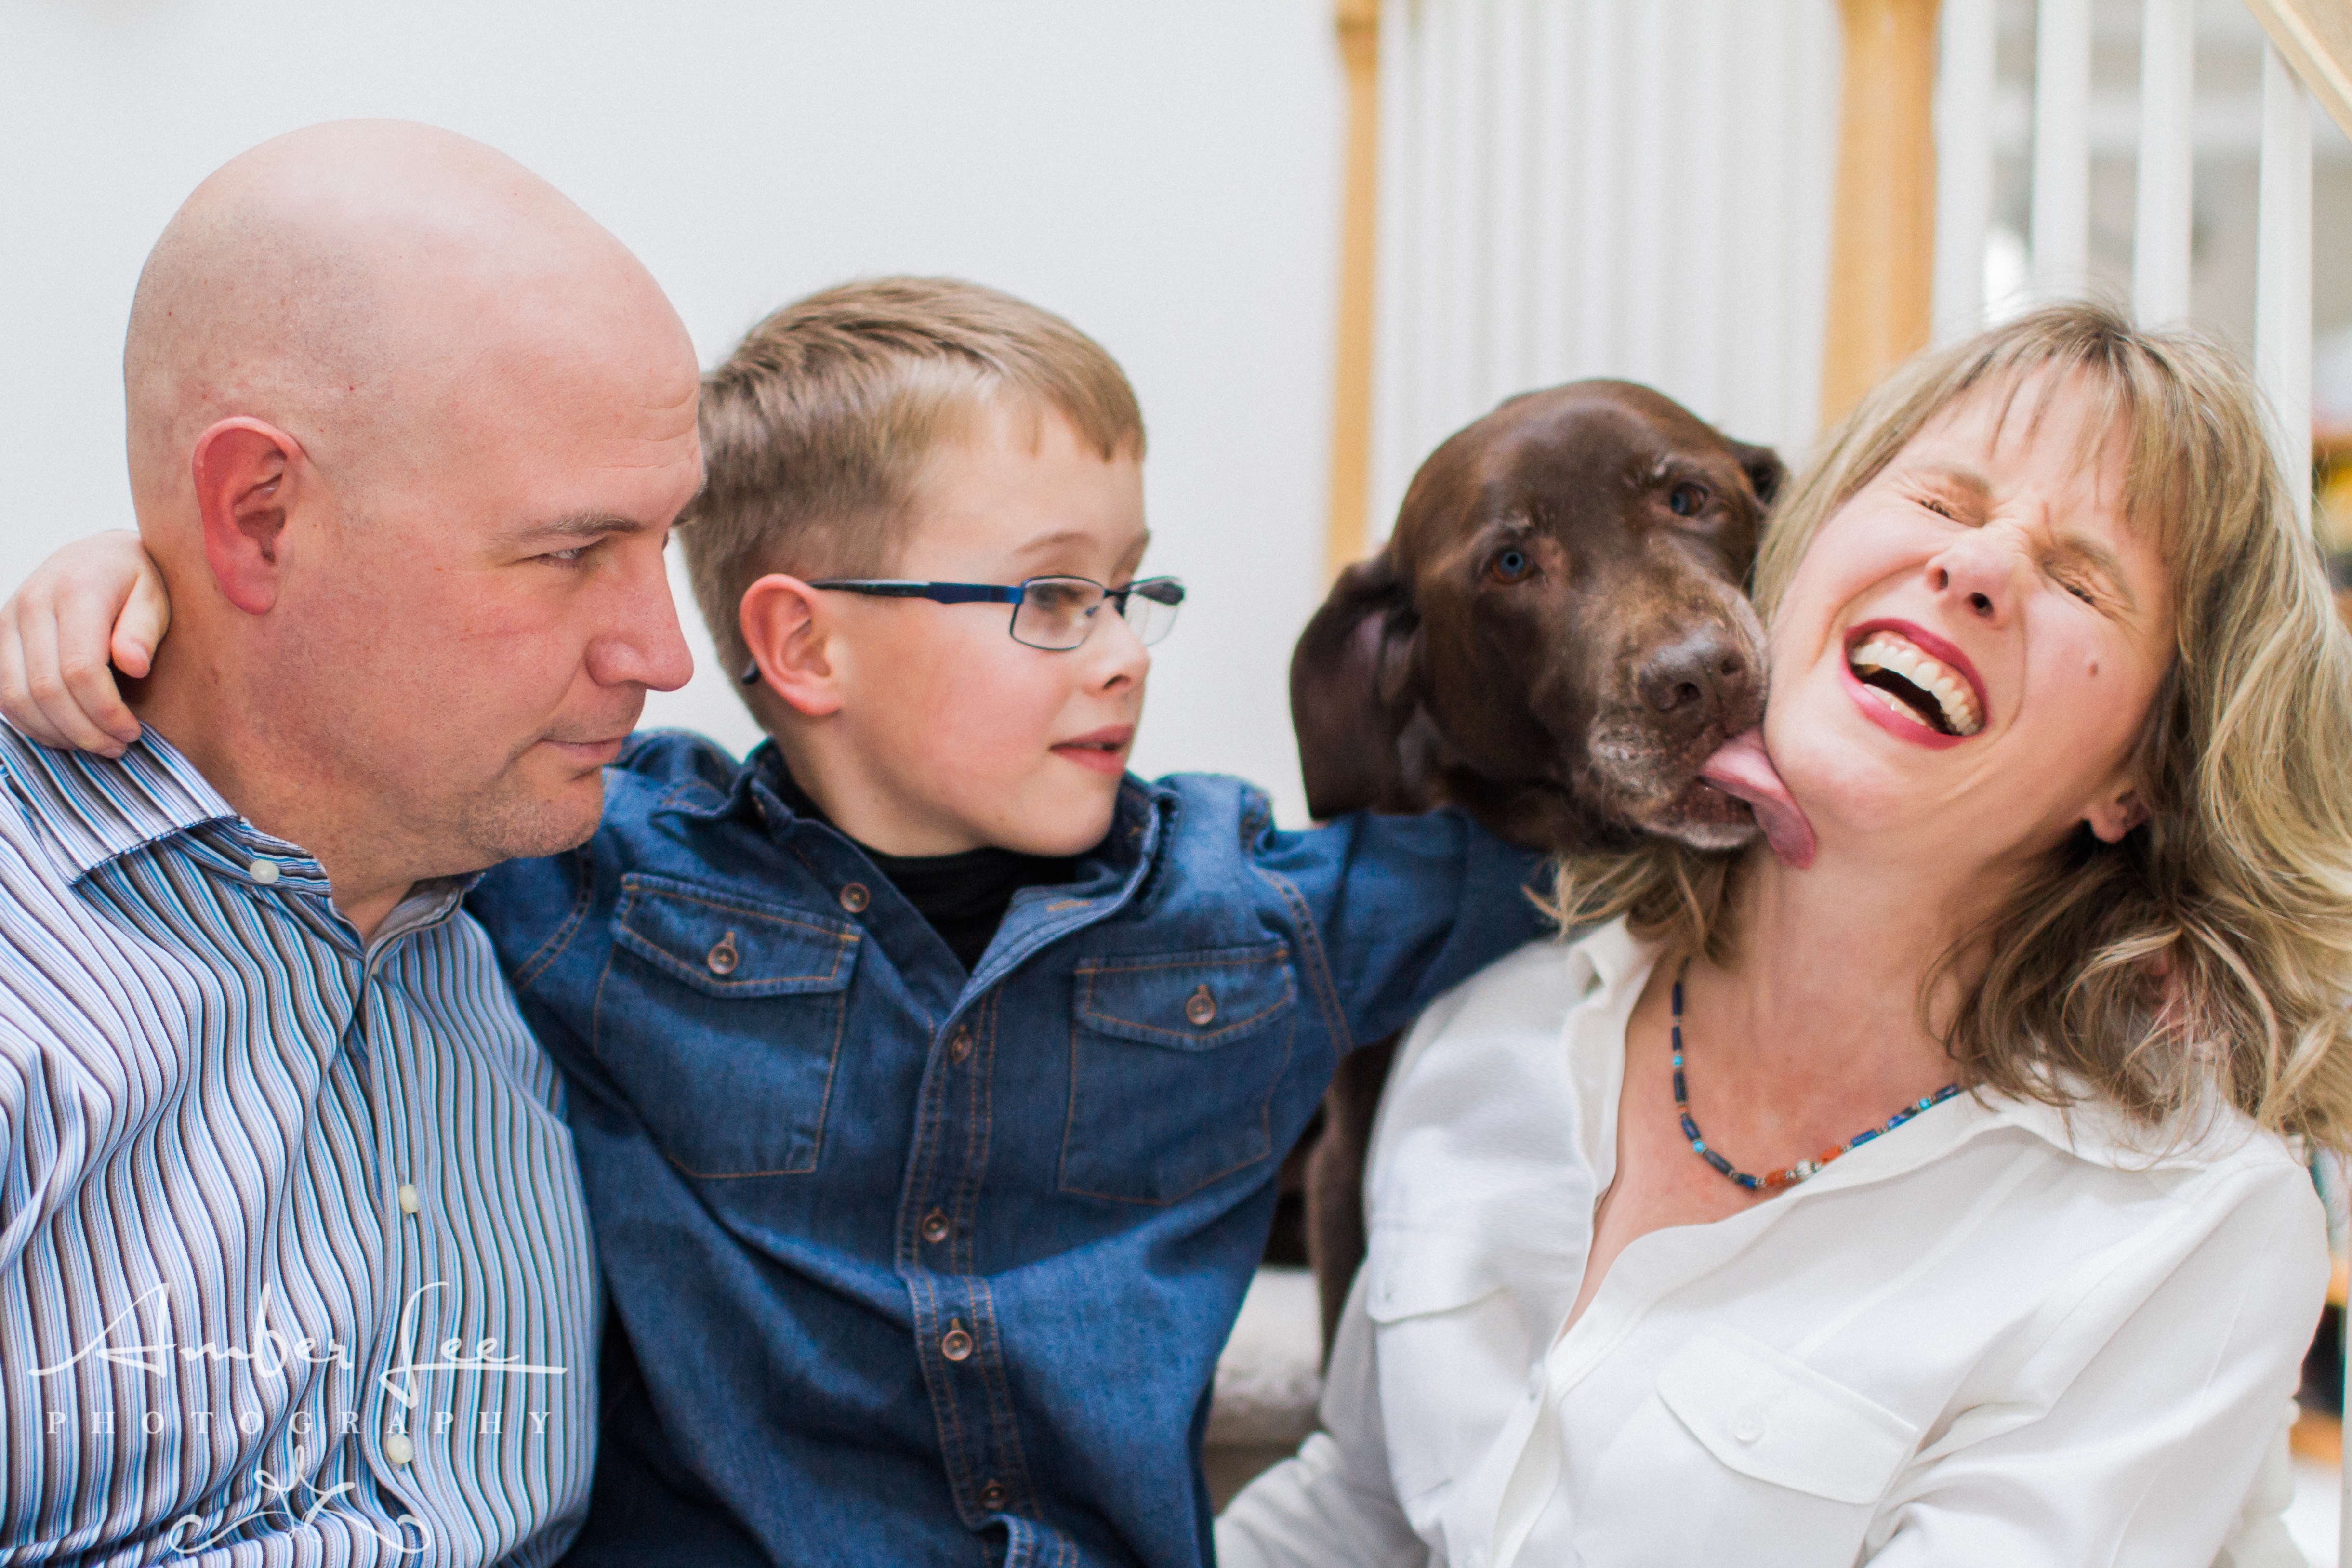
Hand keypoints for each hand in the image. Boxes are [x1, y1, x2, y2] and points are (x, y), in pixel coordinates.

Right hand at [0, 531, 172, 757]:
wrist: (97, 555)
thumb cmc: (138, 580)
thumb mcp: (157, 595)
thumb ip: (144, 630)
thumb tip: (134, 666)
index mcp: (76, 590)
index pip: (80, 669)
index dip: (105, 711)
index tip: (133, 732)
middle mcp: (31, 603)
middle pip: (46, 689)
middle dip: (83, 730)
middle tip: (117, 747)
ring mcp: (7, 619)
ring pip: (15, 696)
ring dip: (55, 732)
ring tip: (95, 744)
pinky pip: (2, 693)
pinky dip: (30, 722)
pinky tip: (65, 733)